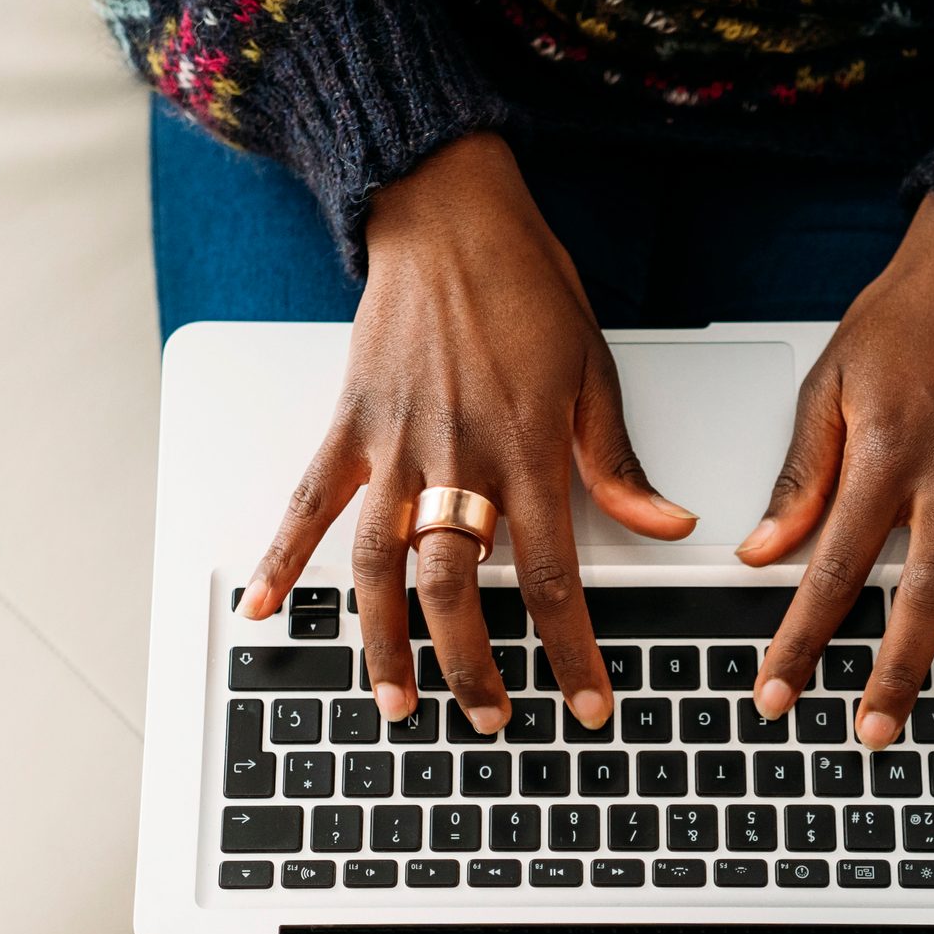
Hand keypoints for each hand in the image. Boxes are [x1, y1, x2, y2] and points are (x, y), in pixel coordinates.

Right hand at [238, 133, 695, 732]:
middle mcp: (459, 457)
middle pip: (458, 588)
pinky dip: (282, 557)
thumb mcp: (595, 372)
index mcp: (530, 449)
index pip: (554, 579)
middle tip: (489, 721)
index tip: (589, 705)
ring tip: (396, 700)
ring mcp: (395, 444)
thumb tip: (667, 525)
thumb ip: (618, 464)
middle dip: (472, 668)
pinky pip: (308, 502)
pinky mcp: (349, 424)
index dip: (573, 654)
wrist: (448, 212)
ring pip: (380, 565)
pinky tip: (266, 607)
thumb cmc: (525, 285)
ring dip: (384, 641)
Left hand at [737, 194, 933, 750]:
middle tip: (875, 732)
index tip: (780, 692)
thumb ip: (801, 478)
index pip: (836, 569)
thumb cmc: (904, 317)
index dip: (803, 640)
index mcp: (887, 453)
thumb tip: (764, 552)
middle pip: (925, 597)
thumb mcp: (828, 386)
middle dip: (897, 674)